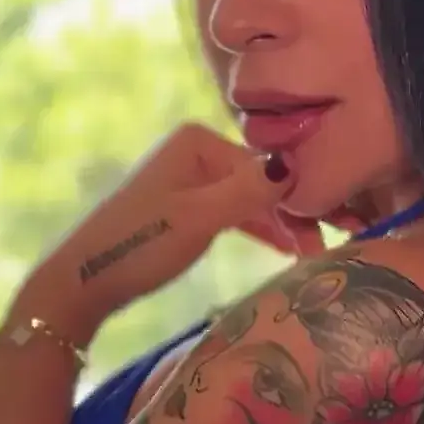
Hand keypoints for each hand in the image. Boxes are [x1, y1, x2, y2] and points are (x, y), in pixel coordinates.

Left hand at [13, 123, 326, 334]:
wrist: (83, 282)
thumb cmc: (140, 247)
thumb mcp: (200, 219)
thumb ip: (249, 193)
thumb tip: (294, 166)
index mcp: (198, 141)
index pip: (267, 168)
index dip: (303, 201)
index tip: (340, 231)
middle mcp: (194, 150)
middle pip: (261, 182)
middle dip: (297, 213)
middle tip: (334, 247)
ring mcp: (187, 178)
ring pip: (250, 199)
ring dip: (281, 225)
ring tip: (316, 254)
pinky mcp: (181, 206)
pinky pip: (233, 212)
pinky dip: (258, 229)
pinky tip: (285, 247)